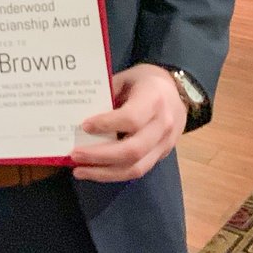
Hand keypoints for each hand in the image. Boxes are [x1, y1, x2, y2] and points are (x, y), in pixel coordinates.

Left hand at [70, 63, 186, 182]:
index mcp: (154, 100)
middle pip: (133, 150)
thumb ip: (107, 93)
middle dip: (100, 156)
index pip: (131, 119)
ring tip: (79, 171)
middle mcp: (163, 125)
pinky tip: (95, 171)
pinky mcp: (161, 156)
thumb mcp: (125, 78)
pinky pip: (138, 170)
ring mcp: (165, 144)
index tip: (83, 126)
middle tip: (74, 155)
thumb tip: (77, 113)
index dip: (106, 124)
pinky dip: (114, 174)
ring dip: (105, 173)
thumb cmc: (145, 81)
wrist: (178, 91)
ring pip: (136, 168)